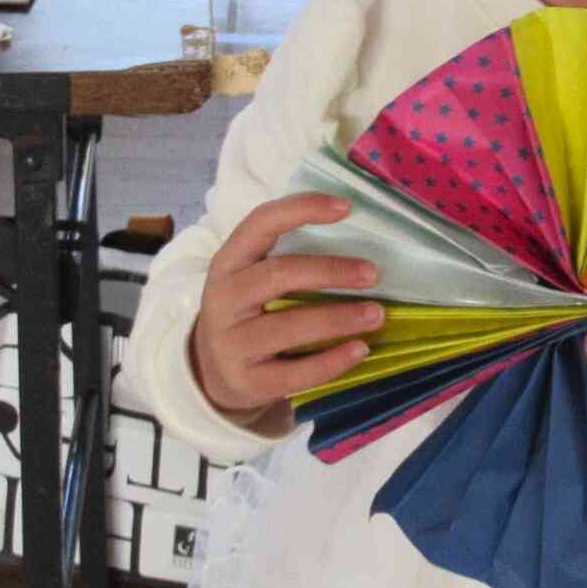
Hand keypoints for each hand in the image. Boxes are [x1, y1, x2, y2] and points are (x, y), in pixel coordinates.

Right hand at [189, 192, 381, 425]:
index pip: (261, 223)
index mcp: (228, 262)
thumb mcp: (250, 279)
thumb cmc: (247, 313)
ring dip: (339, 318)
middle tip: (373, 274)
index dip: (302, 209)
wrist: (210, 373)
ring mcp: (231, 343)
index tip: (347, 207)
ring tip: (376, 314)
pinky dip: (331, 361)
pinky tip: (360, 349)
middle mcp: (224, 298)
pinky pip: (295, 372)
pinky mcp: (246, 381)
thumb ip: (287, 258)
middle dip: (331, 271)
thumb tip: (360, 242)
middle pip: (280, 274)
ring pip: (290, 326)